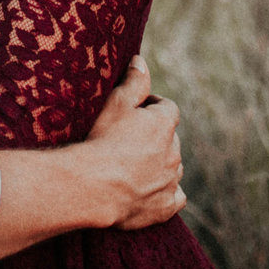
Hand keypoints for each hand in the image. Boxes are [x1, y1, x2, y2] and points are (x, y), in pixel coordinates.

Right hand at [81, 55, 184, 229]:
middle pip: (170, 139)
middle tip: (129, 140)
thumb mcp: (115, 103)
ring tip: (134, 166)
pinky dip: (166, 193)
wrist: (93, 186)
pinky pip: (175, 197)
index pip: (168, 108)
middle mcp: (174, 152)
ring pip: (173, 168)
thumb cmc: (101, 141)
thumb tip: (141, 62)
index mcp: (164, 124)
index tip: (137, 110)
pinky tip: (149, 192)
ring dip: (161, 164)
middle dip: (156, 137)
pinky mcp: (165, 206)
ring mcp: (171, 181)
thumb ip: (133, 82)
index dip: (153, 106)